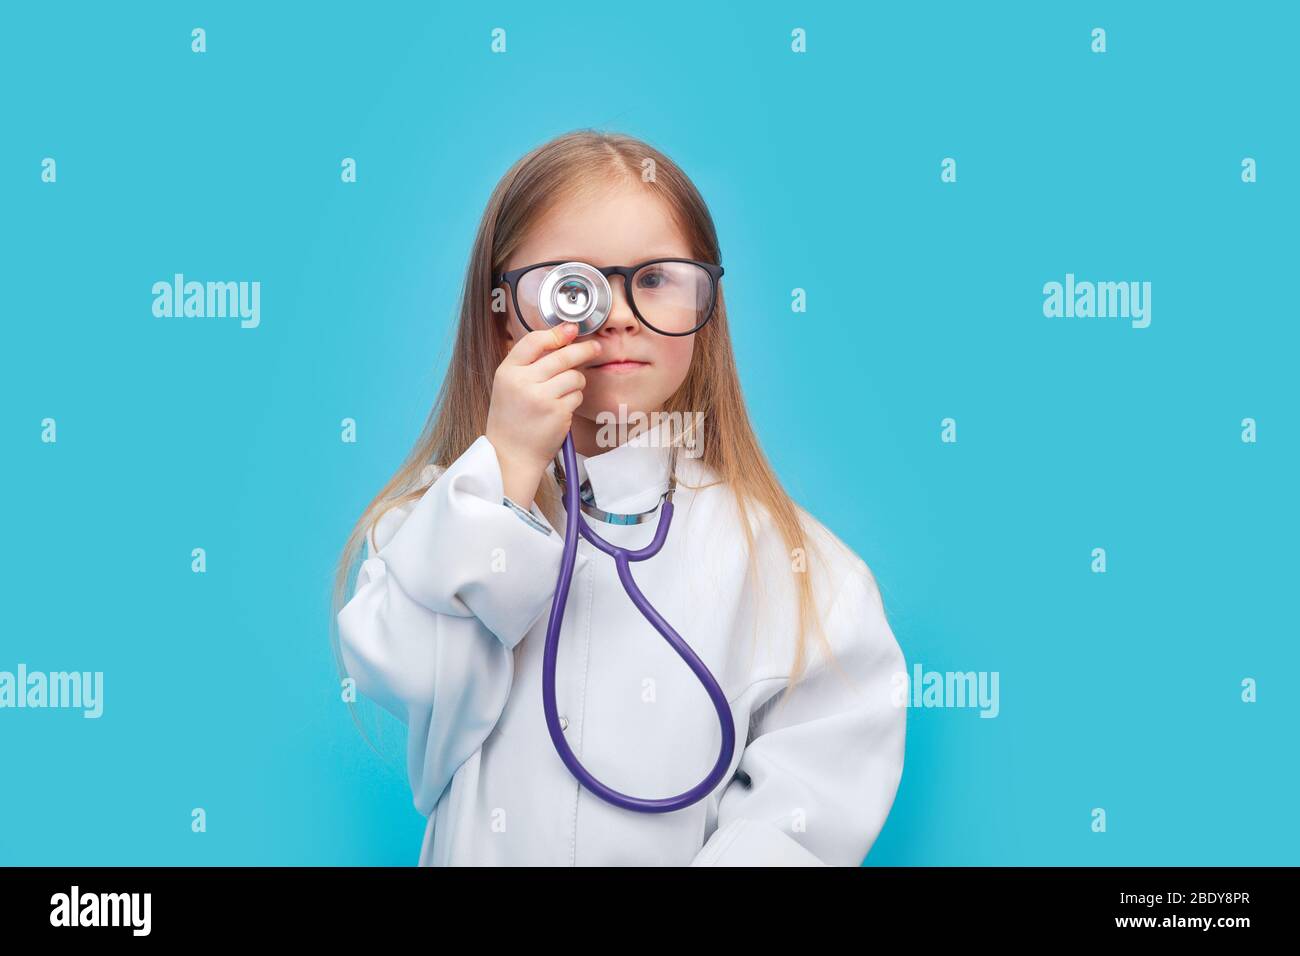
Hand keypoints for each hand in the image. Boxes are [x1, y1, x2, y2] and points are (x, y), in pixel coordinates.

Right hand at [485, 324, 601, 507]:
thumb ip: (528, 364)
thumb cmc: (512, 420)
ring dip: (576, 382)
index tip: (571, 329)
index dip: (556, 333)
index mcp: (507, 372)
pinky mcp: (557, 412)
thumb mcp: (508, 386)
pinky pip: (577, 395)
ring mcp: (541, 397)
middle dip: (583, 350)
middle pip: (562, 356)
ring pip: (574, 376)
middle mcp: (522, 382)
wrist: (510, 455)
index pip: (533, 341)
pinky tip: (561, 409)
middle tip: (595, 348)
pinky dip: (574, 400)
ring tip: (564, 393)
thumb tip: (561, 339)